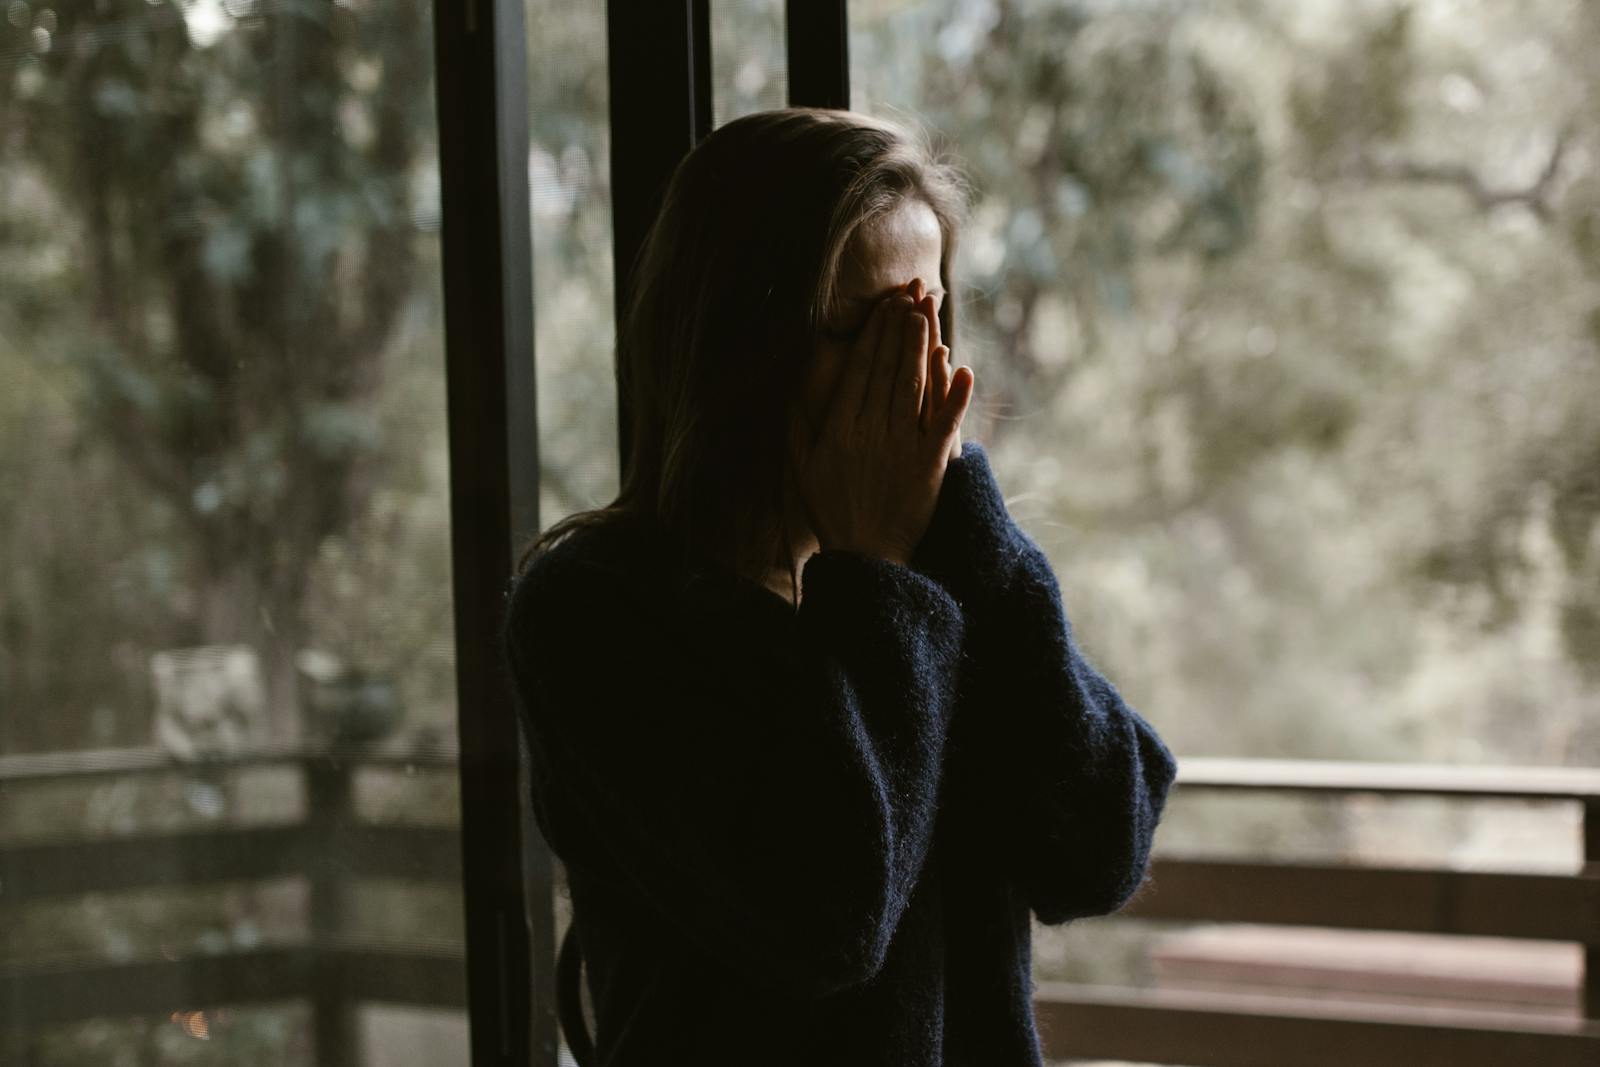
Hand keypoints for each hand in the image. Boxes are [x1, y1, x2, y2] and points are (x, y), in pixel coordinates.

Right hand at [789, 281, 975, 565]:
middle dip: (898, 330)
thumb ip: (798, 426)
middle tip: (909, 296)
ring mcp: (902, 447)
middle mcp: (871, 432)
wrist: (867, 556)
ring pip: (913, 388)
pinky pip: (944, 424)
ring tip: (926, 316)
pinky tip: (964, 369)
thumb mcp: (803, 468)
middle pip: (887, 370)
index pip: (860, 371)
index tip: (884, 307)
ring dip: (920, 348)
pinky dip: (955, 397)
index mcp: (840, 430)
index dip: (874, 335)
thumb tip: (793, 388)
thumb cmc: (832, 511)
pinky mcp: (930, 465)